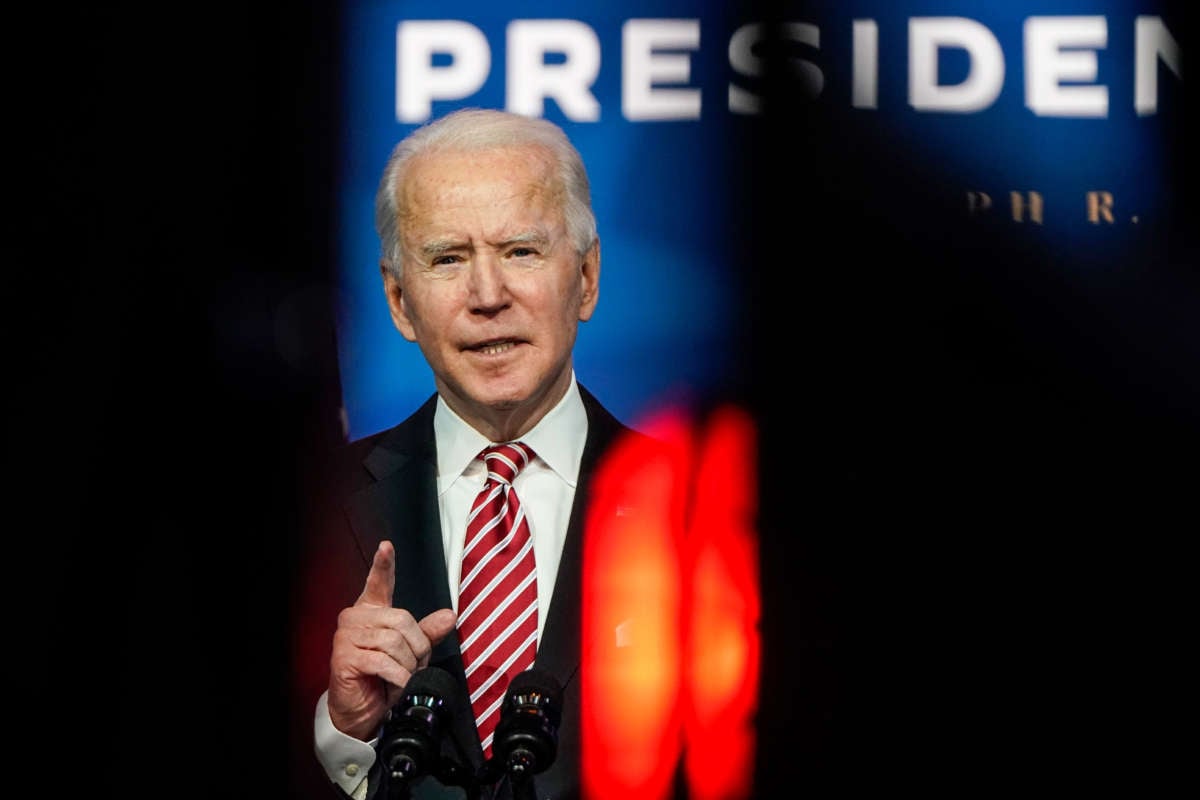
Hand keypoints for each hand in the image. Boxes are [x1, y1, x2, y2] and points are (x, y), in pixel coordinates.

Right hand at [327, 540, 456, 740]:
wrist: (361, 711)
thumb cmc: (383, 678)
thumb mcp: (410, 653)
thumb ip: (427, 632)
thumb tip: (450, 615)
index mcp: (371, 611)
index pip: (378, 583)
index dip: (383, 564)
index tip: (387, 546)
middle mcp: (355, 618)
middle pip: (402, 620)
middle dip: (417, 648)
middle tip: (413, 666)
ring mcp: (346, 637)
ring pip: (394, 641)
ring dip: (407, 665)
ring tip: (402, 676)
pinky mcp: (343, 657)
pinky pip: (383, 661)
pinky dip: (397, 676)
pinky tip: (395, 683)